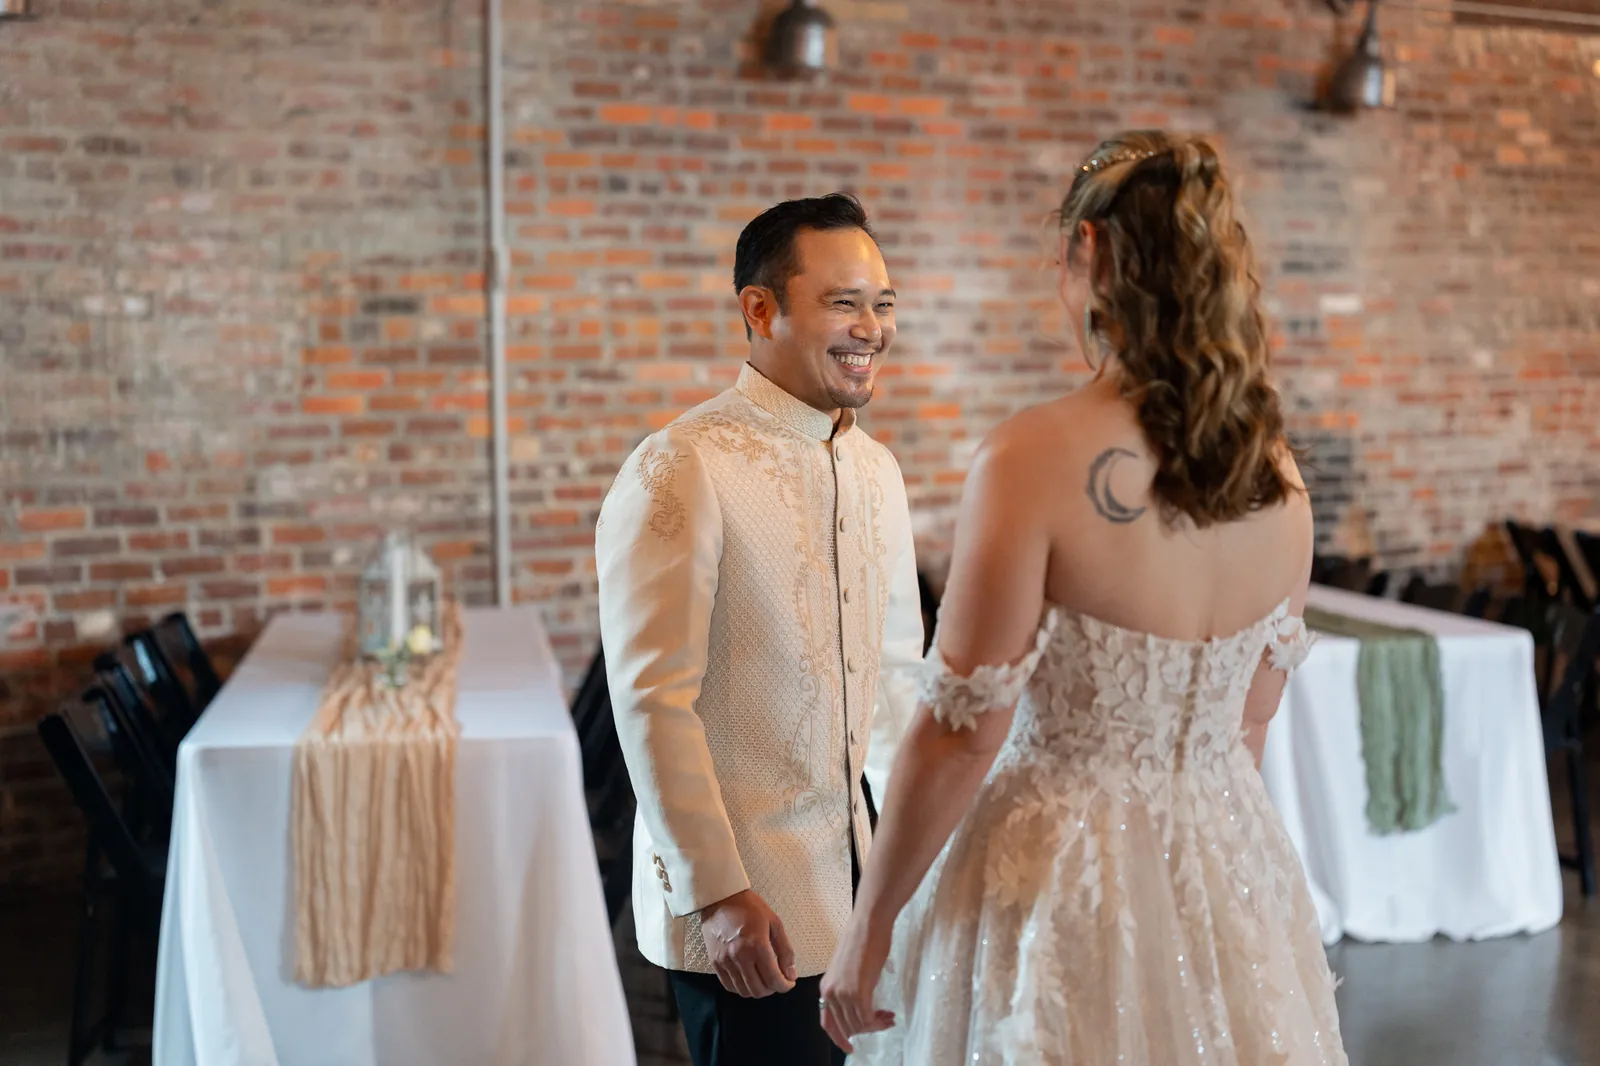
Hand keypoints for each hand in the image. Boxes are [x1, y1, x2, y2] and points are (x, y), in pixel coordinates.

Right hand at [699, 889, 796, 998]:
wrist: (721, 897)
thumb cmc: (750, 907)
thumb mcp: (774, 923)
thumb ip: (785, 951)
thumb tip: (791, 974)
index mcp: (757, 946)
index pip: (773, 979)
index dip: (785, 986)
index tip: (789, 982)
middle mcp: (740, 957)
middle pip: (759, 990)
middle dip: (772, 989)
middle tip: (777, 980)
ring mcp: (725, 961)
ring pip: (744, 991)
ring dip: (757, 990)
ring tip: (763, 979)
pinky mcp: (714, 962)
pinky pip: (729, 986)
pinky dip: (741, 988)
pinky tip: (748, 978)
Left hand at [819, 915, 894, 1052]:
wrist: (869, 924)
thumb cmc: (863, 941)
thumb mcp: (848, 970)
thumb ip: (847, 989)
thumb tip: (859, 1008)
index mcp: (825, 988)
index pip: (828, 1023)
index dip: (839, 1038)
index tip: (850, 1047)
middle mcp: (830, 993)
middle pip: (846, 1027)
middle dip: (867, 1030)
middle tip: (884, 1022)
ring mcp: (842, 993)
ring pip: (858, 1025)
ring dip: (875, 1025)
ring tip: (889, 1017)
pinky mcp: (857, 991)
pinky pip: (867, 1018)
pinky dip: (878, 1022)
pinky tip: (888, 1015)